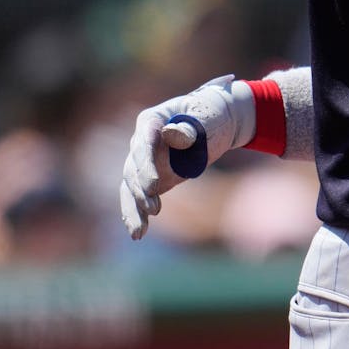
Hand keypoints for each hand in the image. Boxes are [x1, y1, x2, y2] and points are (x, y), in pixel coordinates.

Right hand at [118, 74, 255, 239]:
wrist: (217, 123)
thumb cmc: (213, 115)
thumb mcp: (207, 117)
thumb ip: (190, 128)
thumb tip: (170, 134)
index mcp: (152, 120)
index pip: (144, 143)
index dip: (146, 164)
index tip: (153, 185)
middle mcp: (141, 141)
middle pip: (134, 167)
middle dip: (142, 190)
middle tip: (155, 209)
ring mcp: (143, 161)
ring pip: (131, 187)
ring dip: (134, 209)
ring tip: (139, 232)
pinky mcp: (150, 179)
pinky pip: (138, 197)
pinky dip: (137, 213)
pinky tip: (138, 233)